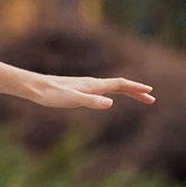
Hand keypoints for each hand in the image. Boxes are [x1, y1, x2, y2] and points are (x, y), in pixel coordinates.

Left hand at [30, 74, 155, 109]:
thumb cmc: (51, 95)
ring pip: (111, 87)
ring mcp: (85, 85)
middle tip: (151, 99)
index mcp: (93, 85)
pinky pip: (101, 89)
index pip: (120, 84)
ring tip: (137, 97)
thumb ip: (91, 101)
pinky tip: (109, 97)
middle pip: (119, 85)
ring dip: (126, 92)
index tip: (150, 92)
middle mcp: (92, 83)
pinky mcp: (78, 88)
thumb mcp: (72, 100)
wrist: (34, 87)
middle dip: (136, 91)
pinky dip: (112, 92)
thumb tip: (111, 103)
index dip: (135, 88)